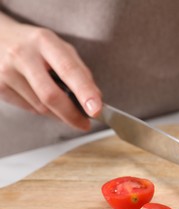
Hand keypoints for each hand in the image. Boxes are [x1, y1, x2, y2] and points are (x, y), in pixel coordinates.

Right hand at [0, 13, 101, 129]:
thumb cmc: (34, 46)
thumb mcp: (59, 48)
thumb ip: (79, 71)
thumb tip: (95, 98)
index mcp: (45, 42)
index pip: (69, 70)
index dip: (85, 92)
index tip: (96, 109)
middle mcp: (23, 55)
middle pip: (51, 95)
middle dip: (72, 115)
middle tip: (85, 124)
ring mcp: (7, 71)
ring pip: (41, 107)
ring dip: (59, 114)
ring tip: (64, 108)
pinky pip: (28, 108)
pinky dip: (43, 110)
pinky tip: (44, 100)